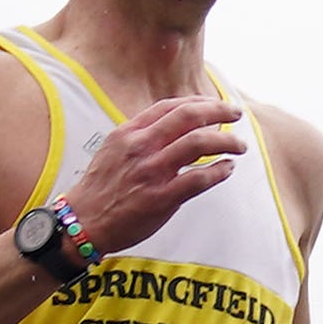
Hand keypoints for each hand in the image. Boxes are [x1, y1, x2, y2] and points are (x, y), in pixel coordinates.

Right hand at [61, 93, 247, 262]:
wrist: (83, 221)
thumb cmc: (101, 187)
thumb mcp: (114, 149)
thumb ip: (142, 135)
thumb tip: (177, 126)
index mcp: (129, 133)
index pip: (170, 106)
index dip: (199, 102)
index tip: (215, 104)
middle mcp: (141, 147)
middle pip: (189, 117)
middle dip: (219, 110)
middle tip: (236, 114)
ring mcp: (152, 172)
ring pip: (200, 143)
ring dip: (226, 141)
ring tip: (239, 146)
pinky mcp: (161, 198)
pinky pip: (199, 179)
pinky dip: (219, 171)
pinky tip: (227, 168)